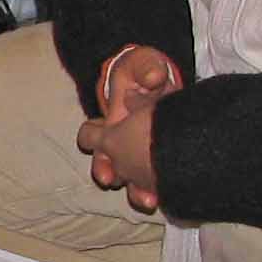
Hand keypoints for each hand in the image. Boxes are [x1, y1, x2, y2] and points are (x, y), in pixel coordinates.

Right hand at [80, 45, 181, 212]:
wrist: (170, 83)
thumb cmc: (149, 71)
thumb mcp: (144, 63)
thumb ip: (145, 67)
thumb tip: (153, 80)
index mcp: (111, 122)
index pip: (91, 134)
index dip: (93, 139)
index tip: (103, 143)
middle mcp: (120, 144)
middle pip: (105, 165)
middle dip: (106, 172)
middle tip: (111, 178)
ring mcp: (141, 155)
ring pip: (130, 181)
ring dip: (135, 191)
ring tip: (147, 198)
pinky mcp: (162, 163)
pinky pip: (154, 184)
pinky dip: (158, 192)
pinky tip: (165, 196)